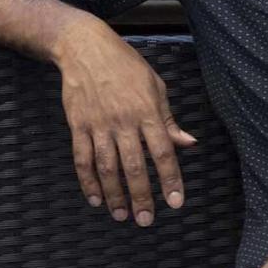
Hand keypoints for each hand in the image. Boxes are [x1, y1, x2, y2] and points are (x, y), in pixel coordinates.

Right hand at [52, 18, 196, 225]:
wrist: (85, 47)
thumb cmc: (125, 64)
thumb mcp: (155, 85)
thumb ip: (169, 119)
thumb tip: (189, 143)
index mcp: (147, 111)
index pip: (163, 152)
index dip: (171, 179)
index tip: (176, 202)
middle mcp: (123, 121)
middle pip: (134, 166)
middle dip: (142, 196)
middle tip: (145, 220)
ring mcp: (98, 124)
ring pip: (107, 167)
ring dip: (115, 194)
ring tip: (121, 215)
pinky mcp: (78, 124)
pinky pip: (82, 158)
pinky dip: (88, 181)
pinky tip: (95, 198)